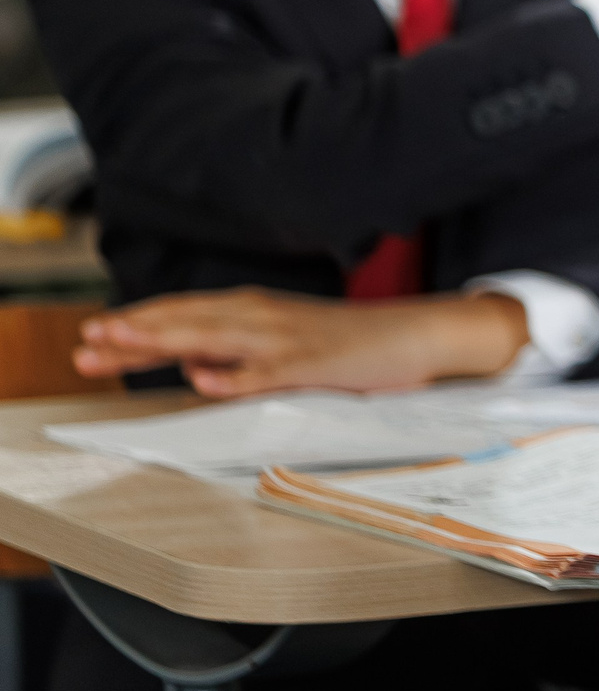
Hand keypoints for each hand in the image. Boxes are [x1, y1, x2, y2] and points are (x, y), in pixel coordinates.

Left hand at [73, 288, 529, 397]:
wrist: (420, 333)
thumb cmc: (354, 343)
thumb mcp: (287, 346)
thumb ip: (239, 355)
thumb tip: (192, 367)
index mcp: (256, 312)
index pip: (183, 315)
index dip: (137, 326)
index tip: (91, 338)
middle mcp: (265, 318)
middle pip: (186, 322)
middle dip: (133, 332)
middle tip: (86, 342)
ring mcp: (289, 339)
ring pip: (215, 337)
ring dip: (164, 341)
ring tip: (121, 344)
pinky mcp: (317, 364)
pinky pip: (269, 371)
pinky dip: (235, 375)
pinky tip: (205, 379)